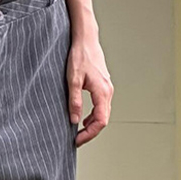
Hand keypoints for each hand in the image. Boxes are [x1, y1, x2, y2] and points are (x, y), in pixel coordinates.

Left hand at [67, 32, 112, 146]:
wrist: (86, 39)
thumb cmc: (80, 55)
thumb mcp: (72, 80)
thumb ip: (74, 101)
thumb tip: (74, 120)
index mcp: (102, 92)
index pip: (100, 121)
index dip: (89, 134)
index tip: (77, 140)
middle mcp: (107, 92)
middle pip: (103, 120)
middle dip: (90, 133)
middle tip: (76, 140)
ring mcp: (106, 89)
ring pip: (103, 114)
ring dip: (91, 125)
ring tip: (78, 132)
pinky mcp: (103, 86)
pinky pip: (101, 107)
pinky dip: (93, 116)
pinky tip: (83, 119)